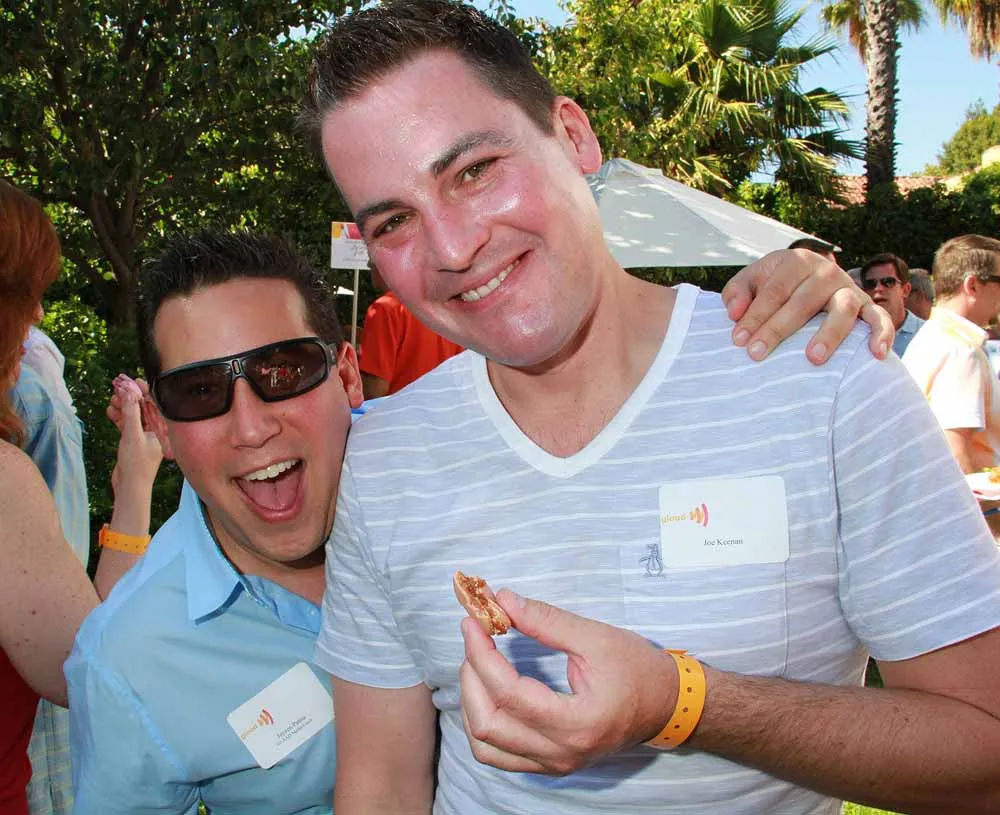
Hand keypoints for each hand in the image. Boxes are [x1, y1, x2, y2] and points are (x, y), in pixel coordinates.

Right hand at [108, 378, 161, 499]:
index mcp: (163, 429)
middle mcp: (156, 432)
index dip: (145, 391)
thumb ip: (131, 413)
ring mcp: (145, 437)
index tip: (134, 380)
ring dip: (123, 407)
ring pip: (134, 416)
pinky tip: (109, 410)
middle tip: (118, 387)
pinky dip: (119, 418)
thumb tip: (129, 391)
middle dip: (131, 397)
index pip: (156, 405)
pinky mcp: (134, 443)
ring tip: (111, 399)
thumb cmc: (136, 464)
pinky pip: (127, 426)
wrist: (129, 488)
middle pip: (144, 409)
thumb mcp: (132, 435)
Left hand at [459, 590, 676, 774]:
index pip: (508, 692)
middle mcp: (562, 753)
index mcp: (576, 722)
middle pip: (488, 724)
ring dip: (471, 703)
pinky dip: (483, 723)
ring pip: (486, 747)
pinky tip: (487, 691)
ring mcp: (555, 764)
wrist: (666, 705)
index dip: (482, 654)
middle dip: (471, 676)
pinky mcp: (551, 764)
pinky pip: (499, 754)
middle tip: (474, 638)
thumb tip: (503, 601)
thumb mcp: (595, 637)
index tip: (473, 623)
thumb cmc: (638, 669)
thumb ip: (546, 620)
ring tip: (478, 663)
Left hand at [722, 249, 893, 363]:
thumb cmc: (774, 286)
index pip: (774, 291)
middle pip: (803, 302)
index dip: (755, 315)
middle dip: (778, 329)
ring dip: (829, 334)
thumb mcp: (752, 281)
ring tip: (812, 358)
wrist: (808, 278)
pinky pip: (879, 318)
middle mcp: (826, 272)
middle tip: (757, 354)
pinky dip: (882, 334)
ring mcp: (849, 288)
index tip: (738, 340)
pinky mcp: (867, 306)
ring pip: (843, 309)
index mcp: (797, 261)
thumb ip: (738, 292)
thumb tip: (733, 312)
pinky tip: (876, 353)